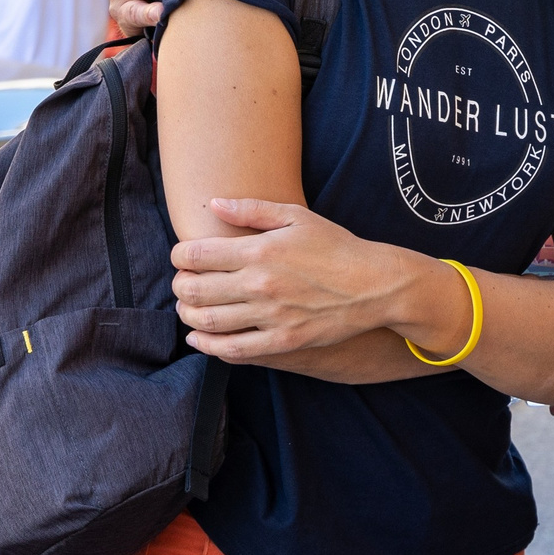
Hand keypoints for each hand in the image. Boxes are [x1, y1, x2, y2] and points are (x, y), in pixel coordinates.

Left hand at [170, 198, 434, 362]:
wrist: (374, 285)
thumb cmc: (336, 246)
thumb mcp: (297, 217)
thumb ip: (252, 210)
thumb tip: (213, 204)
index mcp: (260, 250)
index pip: (196, 254)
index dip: (179, 255)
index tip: (182, 256)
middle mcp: (259, 284)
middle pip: (194, 290)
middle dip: (180, 285)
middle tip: (182, 283)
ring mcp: (270, 316)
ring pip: (207, 322)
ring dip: (188, 316)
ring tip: (189, 308)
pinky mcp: (282, 342)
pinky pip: (233, 350)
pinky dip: (208, 346)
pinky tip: (201, 340)